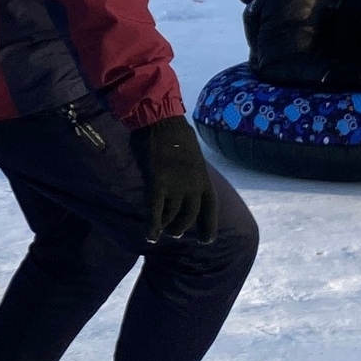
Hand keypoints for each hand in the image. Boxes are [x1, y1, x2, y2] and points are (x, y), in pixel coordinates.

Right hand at [132, 115, 218, 242]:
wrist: (161, 120)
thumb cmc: (175, 133)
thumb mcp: (192, 156)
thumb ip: (190, 174)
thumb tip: (185, 184)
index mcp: (204, 179)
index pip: (210, 210)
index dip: (209, 227)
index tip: (207, 241)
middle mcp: (193, 187)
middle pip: (189, 217)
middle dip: (181, 227)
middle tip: (175, 232)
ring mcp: (175, 187)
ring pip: (171, 217)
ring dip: (166, 226)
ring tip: (162, 231)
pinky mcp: (157, 185)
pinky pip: (154, 213)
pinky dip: (152, 227)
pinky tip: (150, 236)